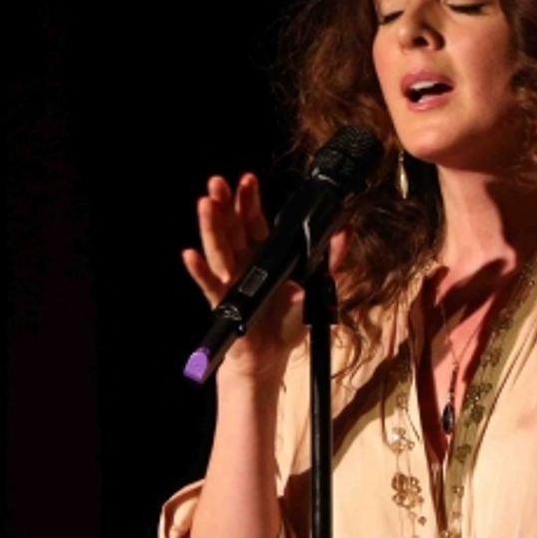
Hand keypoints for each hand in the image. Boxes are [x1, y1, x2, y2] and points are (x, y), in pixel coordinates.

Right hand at [183, 173, 327, 382]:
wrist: (272, 358)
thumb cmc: (288, 322)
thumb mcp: (319, 288)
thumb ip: (331, 259)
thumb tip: (346, 232)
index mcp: (265, 256)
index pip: (255, 222)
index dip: (251, 201)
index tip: (248, 179)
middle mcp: (244, 263)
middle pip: (232, 228)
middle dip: (226, 204)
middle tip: (218, 181)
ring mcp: (231, 281)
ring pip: (218, 248)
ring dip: (211, 226)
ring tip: (205, 203)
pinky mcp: (223, 303)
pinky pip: (210, 285)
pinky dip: (199, 270)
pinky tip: (190, 254)